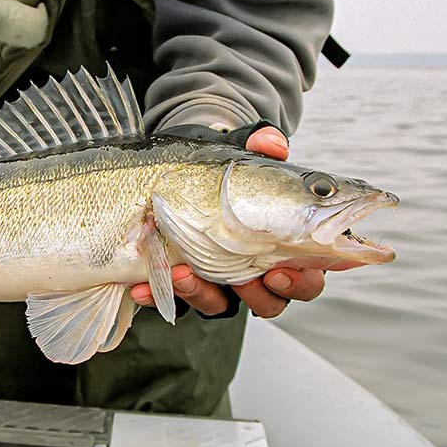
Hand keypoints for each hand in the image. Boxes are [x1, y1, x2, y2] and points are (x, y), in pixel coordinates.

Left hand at [130, 125, 357, 318]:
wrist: (183, 172)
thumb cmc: (227, 171)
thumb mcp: (243, 154)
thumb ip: (262, 146)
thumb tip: (272, 142)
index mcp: (285, 248)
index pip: (307, 278)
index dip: (300, 282)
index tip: (280, 271)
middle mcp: (256, 273)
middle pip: (269, 302)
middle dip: (258, 296)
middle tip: (246, 281)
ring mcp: (219, 282)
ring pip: (218, 305)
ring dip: (202, 294)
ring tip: (184, 274)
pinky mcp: (183, 283)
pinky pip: (172, 300)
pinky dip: (156, 296)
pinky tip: (140, 288)